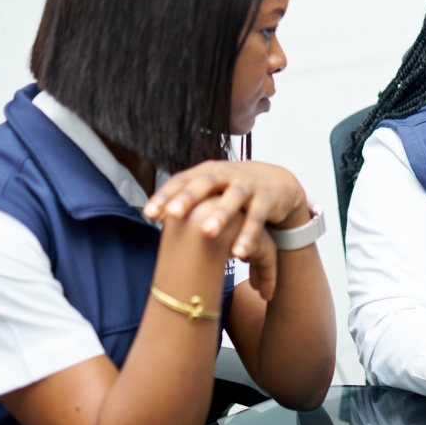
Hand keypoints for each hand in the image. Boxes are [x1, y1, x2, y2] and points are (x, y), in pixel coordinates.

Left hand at [143, 161, 309, 298]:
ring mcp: (249, 185)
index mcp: (208, 171)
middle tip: (172, 214)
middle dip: (189, 198)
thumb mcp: (212, 189)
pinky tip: (239, 253)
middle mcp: (227, 174)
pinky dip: (248, 234)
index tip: (147, 214)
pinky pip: (256, 217)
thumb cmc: (235, 188)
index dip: (165, 195)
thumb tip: (155, 218)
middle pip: (206, 182)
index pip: (183, 179)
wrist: (277, 182)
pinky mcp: (267, 199)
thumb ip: (188, 200)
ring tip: (207, 233)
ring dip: (221, 214)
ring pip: (233, 198)